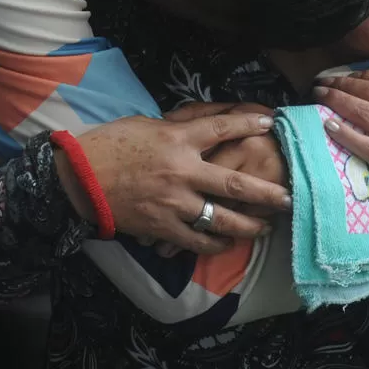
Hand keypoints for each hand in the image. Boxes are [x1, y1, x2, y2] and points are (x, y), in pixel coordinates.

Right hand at [55, 112, 291, 254]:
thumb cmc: (109, 145)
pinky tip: (230, 243)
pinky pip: (199, 241)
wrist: (78, 179)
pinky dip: (217, 243)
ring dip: (250, 226)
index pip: (223, 129)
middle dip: (267, 193)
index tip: (271, 126)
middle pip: (236, 185)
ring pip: (223, 220)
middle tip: (290, 197)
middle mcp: (183, 172)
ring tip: (268, 227)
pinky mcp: (163, 227)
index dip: (249, 126)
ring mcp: (175, 203)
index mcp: (178, 139)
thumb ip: (179, 127)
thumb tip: (205, 125)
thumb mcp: (147, 124)